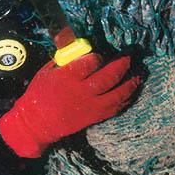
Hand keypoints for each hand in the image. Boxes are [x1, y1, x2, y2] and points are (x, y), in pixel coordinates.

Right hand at [0, 53, 140, 157]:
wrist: (37, 122)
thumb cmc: (38, 94)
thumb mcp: (46, 72)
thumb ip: (63, 62)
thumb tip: (78, 51)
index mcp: (68, 77)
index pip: (90, 63)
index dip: (97, 57)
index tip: (99, 56)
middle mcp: (82, 91)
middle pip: (109, 76)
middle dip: (122, 65)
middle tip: (128, 57)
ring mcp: (91, 105)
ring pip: (118, 93)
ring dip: (130, 82)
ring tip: (137, 74)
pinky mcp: (95, 117)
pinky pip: (115, 107)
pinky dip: (125, 99)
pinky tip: (130, 92)